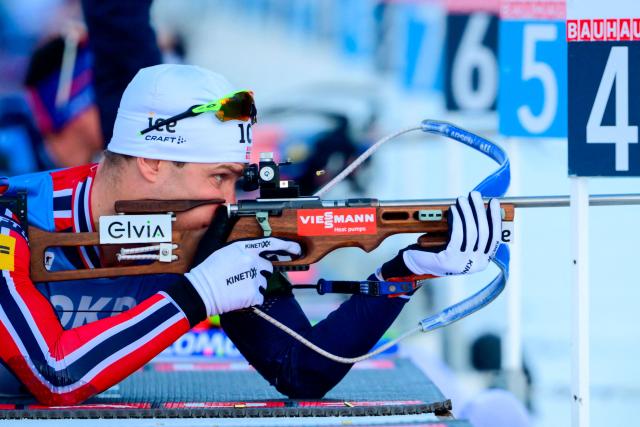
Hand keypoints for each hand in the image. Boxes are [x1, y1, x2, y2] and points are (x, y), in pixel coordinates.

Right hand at [185, 237, 301, 315]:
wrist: (200, 292)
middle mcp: (252, 261)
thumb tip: (243, 237)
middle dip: (259, 273)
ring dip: (254, 286)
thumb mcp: (221, 249)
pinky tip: (238, 296)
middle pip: (267, 267)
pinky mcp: (254, 294)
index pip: (271, 244)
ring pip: (263, 283)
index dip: (287, 246)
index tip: (297, 249)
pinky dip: (251, 298)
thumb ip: (237, 245)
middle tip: (240, 278)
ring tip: (236, 287)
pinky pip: (259, 296)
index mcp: (244, 248)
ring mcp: (254, 277)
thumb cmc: (207, 271)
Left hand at [379, 191, 500, 278]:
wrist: (417, 263)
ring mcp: (464, 264)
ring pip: (471, 233)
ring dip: (467, 213)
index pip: (495, 237)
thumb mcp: (459, 242)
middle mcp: (476, 265)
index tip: (494, 202)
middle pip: (484, 233)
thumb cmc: (439, 249)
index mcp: (483, 261)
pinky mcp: (449, 260)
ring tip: (462, 199)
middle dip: (480, 211)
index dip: (496, 219)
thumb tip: (481, 206)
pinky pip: (457, 236)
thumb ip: (471, 230)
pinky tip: (454, 209)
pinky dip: (457, 220)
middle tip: (475, 195)